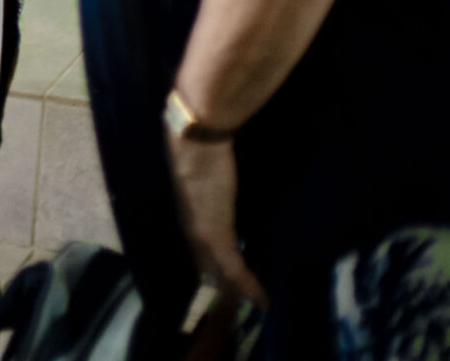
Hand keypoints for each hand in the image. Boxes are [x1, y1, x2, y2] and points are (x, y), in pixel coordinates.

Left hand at [168, 134, 264, 306]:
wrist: (195, 139)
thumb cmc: (200, 150)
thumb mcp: (205, 179)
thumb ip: (211, 192)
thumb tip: (219, 191)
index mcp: (187, 218)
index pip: (200, 256)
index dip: (213, 274)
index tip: (226, 290)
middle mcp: (190, 231)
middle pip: (207, 270)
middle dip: (223, 291)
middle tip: (239, 310)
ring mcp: (201, 233)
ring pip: (220, 274)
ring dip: (237, 294)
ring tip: (255, 308)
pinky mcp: (215, 232)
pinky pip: (232, 267)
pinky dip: (248, 285)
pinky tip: (262, 299)